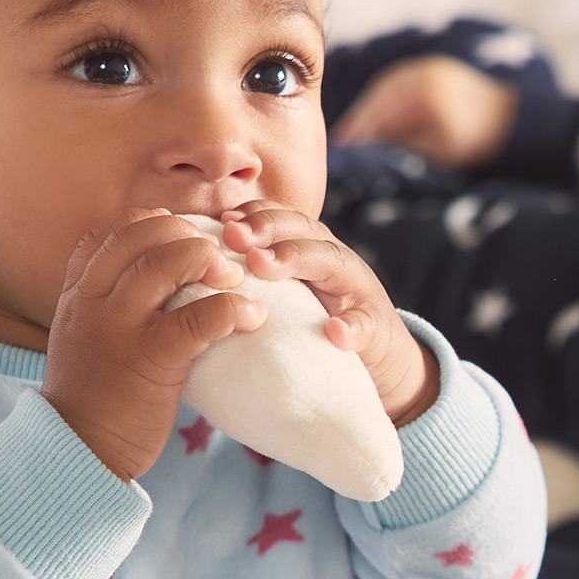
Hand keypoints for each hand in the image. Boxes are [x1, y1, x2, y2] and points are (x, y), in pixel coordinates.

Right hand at [41, 211, 260, 481]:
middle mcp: (92, 301)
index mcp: (76, 293)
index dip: (150, 222)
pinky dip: (232, 309)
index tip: (179, 235)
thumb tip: (158, 276)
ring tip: (233, 279)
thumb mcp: (85, 336)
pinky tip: (250, 316)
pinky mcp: (151, 359)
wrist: (79, 451)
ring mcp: (119, 328)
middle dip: (186, 235)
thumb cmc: (93, 397)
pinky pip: (199, 317)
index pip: (108, 232)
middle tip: (217, 256)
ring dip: (209, 261)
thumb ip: (109, 302)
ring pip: (166, 263)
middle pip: (141, 235)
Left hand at [220, 205, 438, 424]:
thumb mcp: (288, 294)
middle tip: (234, 236)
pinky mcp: (375, 330)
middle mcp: (334, 260)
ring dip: (297, 259)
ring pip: (332, 263)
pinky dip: (351, 328)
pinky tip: (335, 333)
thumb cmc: (320, 323)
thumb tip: (199, 261)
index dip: (252, 215)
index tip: (220, 223)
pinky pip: (366, 326)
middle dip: (267, 228)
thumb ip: (257, 276)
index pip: (281, 218)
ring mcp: (358, 292)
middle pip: (303, 230)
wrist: (379, 363)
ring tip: (264, 266)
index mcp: (309, 249)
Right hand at [330, 56, 515, 168]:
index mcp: (425, 96)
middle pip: (379, 94)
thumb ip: (402, 144)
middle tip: (343, 137)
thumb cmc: (475, 142)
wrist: (510, 120)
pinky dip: (383, 96)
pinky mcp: (430, 67)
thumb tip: (368, 145)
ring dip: (369, 105)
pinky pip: (397, 79)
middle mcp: (423, 74)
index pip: (382, 112)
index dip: (361, 129)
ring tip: (356, 127)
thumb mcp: (436, 150)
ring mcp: (427, 67)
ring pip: (386, 85)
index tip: (343, 146)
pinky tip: (376, 112)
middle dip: (360, 116)